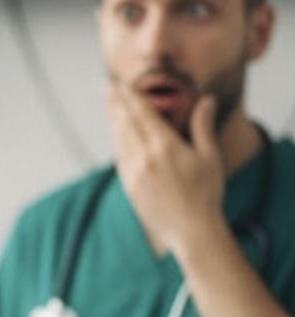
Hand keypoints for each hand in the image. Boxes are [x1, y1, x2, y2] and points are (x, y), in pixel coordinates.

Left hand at [107, 85, 224, 257]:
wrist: (191, 230)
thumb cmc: (206, 194)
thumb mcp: (209, 157)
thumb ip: (202, 126)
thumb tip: (205, 99)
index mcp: (165, 147)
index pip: (143, 115)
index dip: (132, 98)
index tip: (123, 85)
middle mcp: (145, 158)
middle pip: (125, 124)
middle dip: (116, 104)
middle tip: (106, 89)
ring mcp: (133, 173)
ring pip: (119, 140)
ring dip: (113, 120)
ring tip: (109, 106)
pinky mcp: (128, 186)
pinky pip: (120, 157)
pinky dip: (117, 141)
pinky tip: (116, 134)